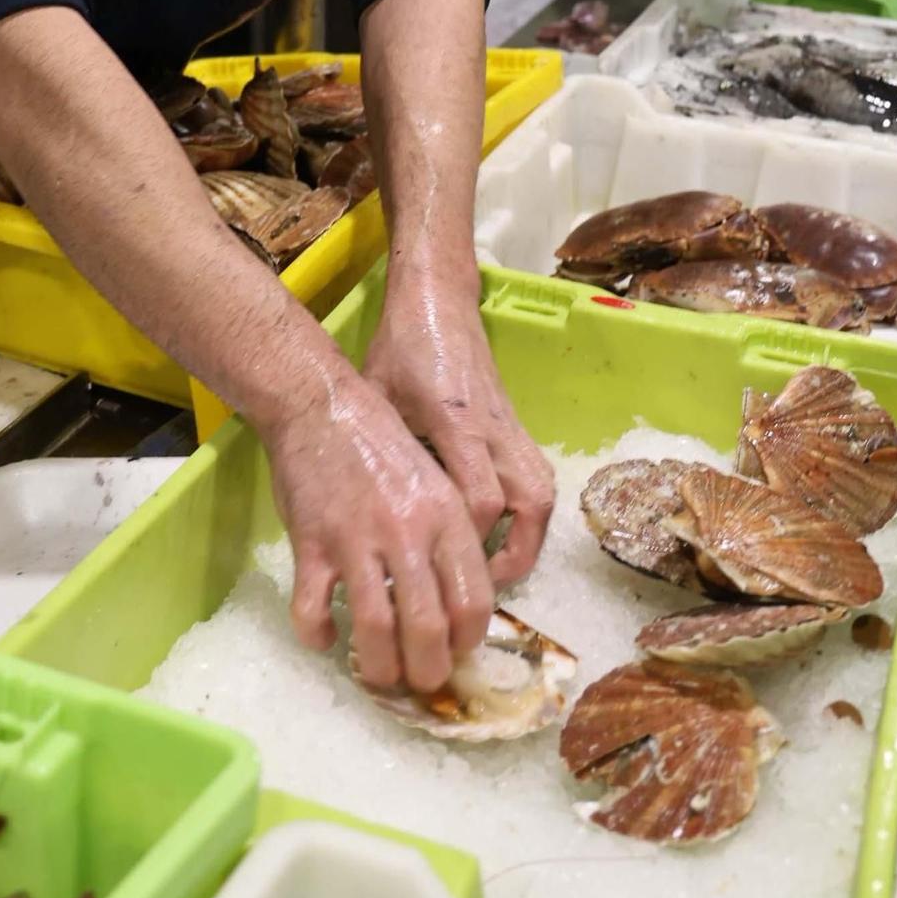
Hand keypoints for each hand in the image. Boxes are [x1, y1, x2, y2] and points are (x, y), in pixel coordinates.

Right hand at [265, 379, 492, 696]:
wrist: (320, 405)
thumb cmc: (380, 441)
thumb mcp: (433, 479)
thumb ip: (448, 533)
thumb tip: (454, 598)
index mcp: (448, 516)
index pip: (474, 601)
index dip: (468, 641)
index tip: (456, 651)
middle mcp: (409, 533)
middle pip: (429, 629)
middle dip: (428, 672)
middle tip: (420, 683)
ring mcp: (358, 540)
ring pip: (375, 631)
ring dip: (379, 670)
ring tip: (378, 677)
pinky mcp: (313, 544)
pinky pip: (313, 610)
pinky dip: (317, 635)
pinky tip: (322, 637)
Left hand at [363, 288, 554, 587]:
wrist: (437, 302)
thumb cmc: (400, 348)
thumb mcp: (376, 394)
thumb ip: (377, 448)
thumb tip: (355, 513)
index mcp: (455, 421)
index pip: (478, 497)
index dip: (466, 541)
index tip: (435, 573)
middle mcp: (494, 430)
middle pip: (527, 504)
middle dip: (509, 557)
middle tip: (477, 595)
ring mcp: (512, 429)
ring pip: (541, 496)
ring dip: (526, 541)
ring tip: (495, 578)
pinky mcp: (517, 427)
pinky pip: (536, 483)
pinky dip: (527, 518)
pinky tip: (501, 539)